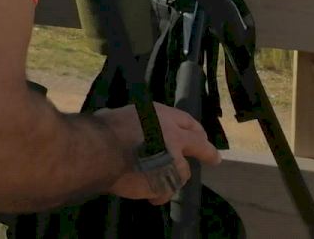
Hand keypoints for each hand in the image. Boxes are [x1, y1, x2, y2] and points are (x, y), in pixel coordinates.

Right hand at [96, 103, 221, 204]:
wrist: (100, 151)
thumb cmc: (104, 129)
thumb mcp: (121, 116)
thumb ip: (135, 124)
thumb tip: (129, 129)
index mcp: (160, 115)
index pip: (186, 120)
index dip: (194, 130)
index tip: (199, 136)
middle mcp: (173, 136)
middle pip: (200, 145)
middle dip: (208, 152)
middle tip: (213, 159)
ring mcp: (173, 160)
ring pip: (182, 173)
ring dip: (173, 177)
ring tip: (157, 183)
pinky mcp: (167, 182)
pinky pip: (167, 191)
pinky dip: (159, 194)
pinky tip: (149, 197)